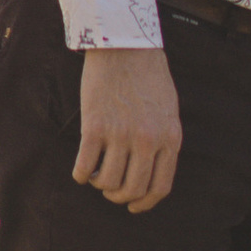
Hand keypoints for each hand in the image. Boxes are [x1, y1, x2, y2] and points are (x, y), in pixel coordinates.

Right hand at [75, 45, 183, 210]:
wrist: (125, 45)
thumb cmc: (148, 75)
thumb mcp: (168, 110)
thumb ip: (164, 140)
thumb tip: (152, 173)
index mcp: (169, 138)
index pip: (160, 187)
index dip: (145, 203)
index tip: (133, 206)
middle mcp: (147, 140)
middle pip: (133, 189)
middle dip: (119, 197)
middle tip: (111, 191)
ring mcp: (121, 134)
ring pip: (108, 182)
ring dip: (100, 185)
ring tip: (97, 175)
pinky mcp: (95, 127)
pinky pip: (85, 167)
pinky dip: (81, 175)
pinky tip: (81, 171)